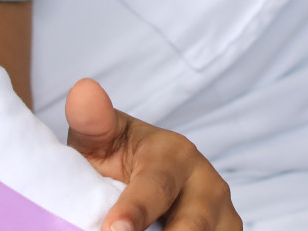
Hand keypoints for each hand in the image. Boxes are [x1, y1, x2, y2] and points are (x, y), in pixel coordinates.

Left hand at [66, 79, 240, 230]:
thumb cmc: (117, 158)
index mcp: (175, 155)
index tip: (113, 230)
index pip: (156, 187)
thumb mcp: (101, 138)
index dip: (135, 211)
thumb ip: (93, 121)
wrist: (142, 174)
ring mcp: (223, 219)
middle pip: (193, 226)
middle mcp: (208, 186)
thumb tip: (83, 90)